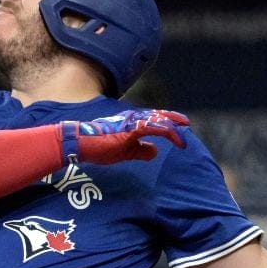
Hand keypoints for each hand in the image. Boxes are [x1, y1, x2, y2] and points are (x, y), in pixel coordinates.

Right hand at [60, 109, 188, 164]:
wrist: (81, 144)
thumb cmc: (99, 147)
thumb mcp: (125, 151)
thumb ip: (140, 150)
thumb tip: (155, 151)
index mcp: (131, 122)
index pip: (153, 119)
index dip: (167, 122)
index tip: (179, 129)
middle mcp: (132, 119)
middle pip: (158, 116)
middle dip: (173, 119)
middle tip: (186, 123)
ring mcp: (131, 123)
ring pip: (157, 120)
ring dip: (171, 125)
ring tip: (183, 130)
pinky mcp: (129, 130)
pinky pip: (151, 127)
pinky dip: (164, 131)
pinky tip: (173, 135)